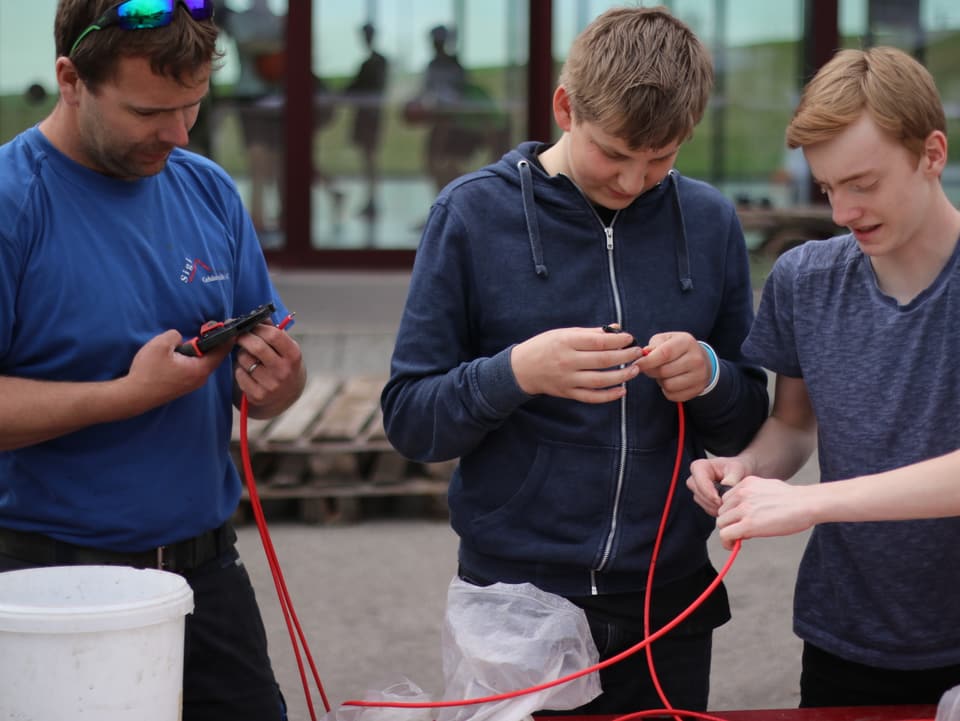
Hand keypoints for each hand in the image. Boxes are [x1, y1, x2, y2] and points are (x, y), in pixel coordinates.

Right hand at [126, 330, 233, 411]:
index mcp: (199, 369)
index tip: (231, 328)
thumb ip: (175, 335)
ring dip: (201, 351)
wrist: (134, 395)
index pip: (221, 352)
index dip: (227, 338)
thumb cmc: (147, 372)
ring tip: (196, 338)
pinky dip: (194, 358)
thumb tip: (180, 338)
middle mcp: (199, 379)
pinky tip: (184, 351)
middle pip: (213, 357)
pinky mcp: (183, 385)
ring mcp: (191, 384)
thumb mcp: (160, 344)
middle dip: (213, 343)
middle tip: (211, 329)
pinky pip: (194, 368)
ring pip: (202, 363)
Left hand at [234, 323, 305, 416]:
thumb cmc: (284, 364)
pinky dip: (239, 369)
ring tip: (247, 355)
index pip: (273, 335)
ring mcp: (271, 385)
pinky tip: (247, 370)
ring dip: (241, 354)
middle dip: (244, 337)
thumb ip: (273, 331)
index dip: (258, 328)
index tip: (251, 326)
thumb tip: (257, 316)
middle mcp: (284, 371)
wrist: (287, 394)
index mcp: (293, 355)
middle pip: (257, 346)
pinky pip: (239, 375)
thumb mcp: (287, 348)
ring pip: (245, 360)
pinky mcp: (258, 395)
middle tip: (240, 336)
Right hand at [510, 326, 645, 402]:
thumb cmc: (544, 346)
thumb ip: (590, 333)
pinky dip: (609, 396)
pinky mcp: (568, 393)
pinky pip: (592, 397)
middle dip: (625, 356)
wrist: (521, 369)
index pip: (598, 341)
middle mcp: (567, 361)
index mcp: (566, 342)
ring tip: (634, 370)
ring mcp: (567, 379)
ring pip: (600, 380)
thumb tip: (616, 329)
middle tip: (638, 352)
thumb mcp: (563, 333)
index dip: (618, 340)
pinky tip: (622, 390)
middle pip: (603, 360)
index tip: (630, 338)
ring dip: (622, 376)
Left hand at [637, 332, 712, 401]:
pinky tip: (671, 381)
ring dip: (660, 381)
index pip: (664, 353)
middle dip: (651, 371)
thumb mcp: (666, 340)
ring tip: (663, 374)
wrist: (702, 360)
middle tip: (651, 368)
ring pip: (668, 385)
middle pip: (664, 371)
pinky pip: (673, 395)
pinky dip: (667, 390)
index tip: (637, 364)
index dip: (647, 361)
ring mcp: (699, 375)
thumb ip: (653, 345)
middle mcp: (696, 359)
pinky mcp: (698, 389)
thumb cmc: (678, 349)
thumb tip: (644, 354)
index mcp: (686, 342)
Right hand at [686, 456, 748, 516]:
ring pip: (704, 504)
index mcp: (699, 467)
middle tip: (729, 503)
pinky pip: (709, 510)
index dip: (709, 493)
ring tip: (731, 502)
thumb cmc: (735, 468)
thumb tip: (726, 486)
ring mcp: (697, 491)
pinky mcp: (702, 501)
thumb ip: (732, 477)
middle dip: (714, 501)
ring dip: (718, 506)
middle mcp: (694, 479)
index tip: (720, 500)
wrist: (738, 474)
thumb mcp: (737, 468)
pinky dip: (719, 509)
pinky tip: (728, 504)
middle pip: (700, 495)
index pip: (699, 482)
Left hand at [715, 476, 815, 549]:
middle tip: (741, 531)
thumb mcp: (768, 488)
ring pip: (721, 523)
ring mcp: (744, 508)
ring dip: (728, 532)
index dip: (731, 512)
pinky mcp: (748, 524)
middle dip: (729, 522)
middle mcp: (742, 493)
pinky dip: (726, 542)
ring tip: (740, 538)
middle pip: (722, 512)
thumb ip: (753, 495)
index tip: (739, 520)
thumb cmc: (794, 499)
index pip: (726, 500)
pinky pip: (725, 534)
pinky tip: (733, 546)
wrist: (807, 504)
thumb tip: (748, 509)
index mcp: (746, 484)